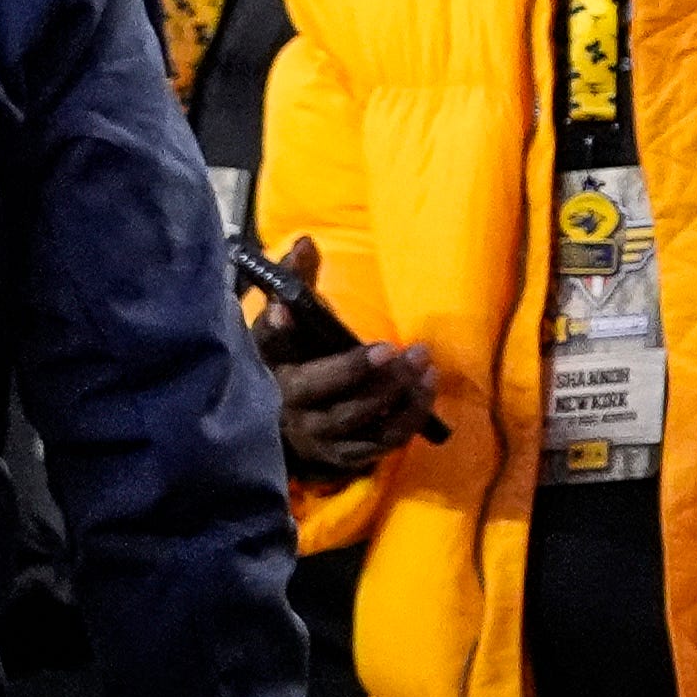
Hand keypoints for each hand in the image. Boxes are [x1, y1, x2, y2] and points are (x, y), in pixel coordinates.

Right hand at [261, 237, 437, 481]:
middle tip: (398, 350)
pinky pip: (383, 441)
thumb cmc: (295, 361)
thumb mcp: (290, 323)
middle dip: (361, 372)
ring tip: (422, 362)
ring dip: (395, 392)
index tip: (285, 311)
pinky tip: (426, 388)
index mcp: (272, 367)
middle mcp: (289, 407)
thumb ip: (299, 283)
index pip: (270, 346)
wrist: (291, 425)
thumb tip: (306, 241)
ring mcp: (318, 436)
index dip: (276, 329)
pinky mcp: (346, 455)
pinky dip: (409, 416)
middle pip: (323, 392)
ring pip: (359, 419)